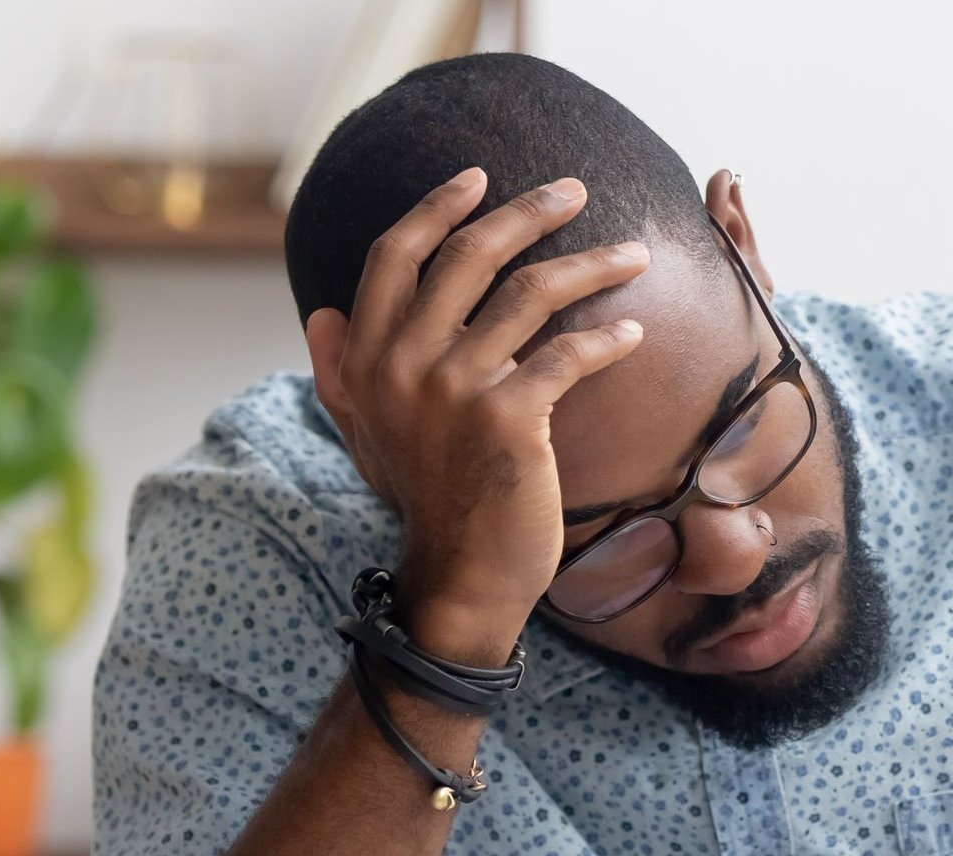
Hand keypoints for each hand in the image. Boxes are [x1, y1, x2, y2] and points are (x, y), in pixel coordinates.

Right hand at [303, 168, 650, 661]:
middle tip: (574, 188)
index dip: (437, 208)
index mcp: (368, 358)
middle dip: (528, 212)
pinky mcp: (510, 419)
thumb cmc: (426, 503)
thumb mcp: (365, 434)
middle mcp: (404, 363)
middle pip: (470, 255)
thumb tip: (318, 314)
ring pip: (530, 293)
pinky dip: (607, 338)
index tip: (480, 178)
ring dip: (591, 264)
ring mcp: (456, 388)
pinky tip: (633, 331)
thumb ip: (341, 372)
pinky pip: (568, 354)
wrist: (460, 580)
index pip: (395, 256)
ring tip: (634, 252)